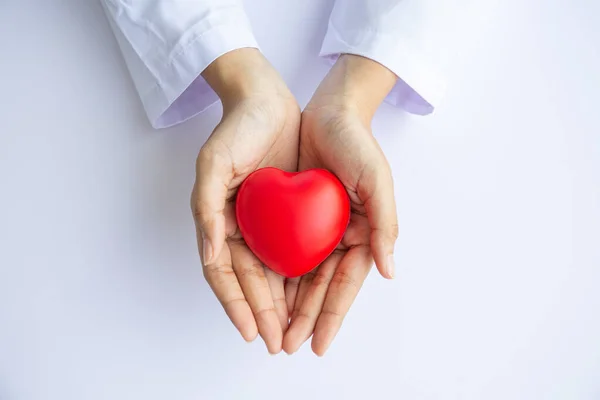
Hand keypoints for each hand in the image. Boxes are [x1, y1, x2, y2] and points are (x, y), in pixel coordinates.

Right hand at [191, 48, 299, 353]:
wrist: (266, 100)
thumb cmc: (235, 129)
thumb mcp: (213, 164)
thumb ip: (206, 210)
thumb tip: (208, 254)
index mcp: (217, 222)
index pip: (224, 274)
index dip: (235, 305)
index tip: (250, 332)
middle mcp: (239, 229)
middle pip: (250, 281)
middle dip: (262, 314)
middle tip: (276, 343)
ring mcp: (263, 224)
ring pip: (272, 273)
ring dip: (280, 304)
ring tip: (293, 332)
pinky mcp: (286, 214)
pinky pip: (292, 251)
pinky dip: (298, 276)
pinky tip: (309, 296)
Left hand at [283, 55, 398, 355]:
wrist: (329, 112)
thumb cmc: (357, 143)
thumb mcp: (376, 180)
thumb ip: (384, 224)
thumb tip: (389, 270)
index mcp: (362, 234)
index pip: (345, 284)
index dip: (332, 315)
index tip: (318, 343)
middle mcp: (340, 237)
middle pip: (320, 287)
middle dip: (305, 318)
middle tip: (287, 346)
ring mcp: (317, 229)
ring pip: (301, 277)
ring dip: (289, 305)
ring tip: (274, 332)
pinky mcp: (296, 217)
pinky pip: (285, 252)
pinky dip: (276, 275)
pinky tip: (264, 294)